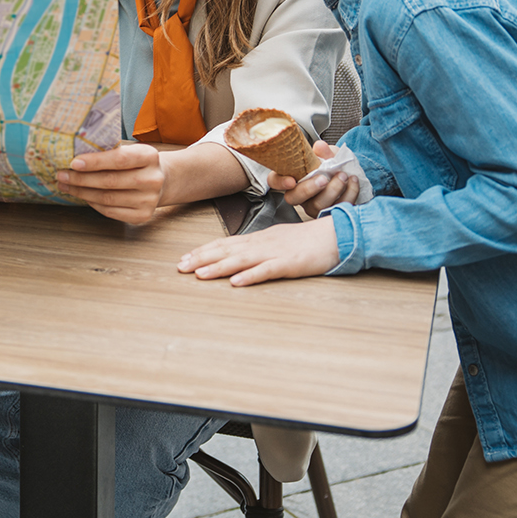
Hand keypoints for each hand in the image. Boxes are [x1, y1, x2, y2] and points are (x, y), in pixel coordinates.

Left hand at [55, 143, 164, 223]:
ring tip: (66, 186)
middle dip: (81, 179)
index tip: (73, 163)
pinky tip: (83, 196)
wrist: (161, 179)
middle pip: (110, 181)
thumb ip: (109, 151)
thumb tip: (74, 156)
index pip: (119, 159)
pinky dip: (93, 203)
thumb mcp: (130, 150)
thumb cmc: (137, 162)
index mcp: (149, 156)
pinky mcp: (142, 216)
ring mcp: (149, 200)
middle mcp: (152, 179)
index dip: (95, 162)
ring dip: (82, 192)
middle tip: (61, 175)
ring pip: (107, 198)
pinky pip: (110, 211)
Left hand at [177, 218, 339, 285]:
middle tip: (180, 267)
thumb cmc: (307, 240)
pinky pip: (268, 270)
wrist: (336, 235)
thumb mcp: (277, 241)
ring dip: (219, 267)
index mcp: (258, 239)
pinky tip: (237, 282)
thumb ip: (258, 248)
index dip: (204, 251)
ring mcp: (275, 253)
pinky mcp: (290, 264)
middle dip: (202, 259)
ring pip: (242, 260)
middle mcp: (262, 244)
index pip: (225, 244)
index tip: (185, 259)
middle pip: (227, 250)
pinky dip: (251, 276)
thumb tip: (237, 256)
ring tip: (200, 275)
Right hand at [267, 141, 363, 217]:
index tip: (291, 180)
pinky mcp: (330, 213)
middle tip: (324, 178)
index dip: (280, 182)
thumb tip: (320, 147)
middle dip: (309, 189)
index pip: (275, 181)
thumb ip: (323, 152)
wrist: (350, 175)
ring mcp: (314, 206)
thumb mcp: (328, 154)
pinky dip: (348, 194)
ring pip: (317, 206)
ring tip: (343, 176)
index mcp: (291, 177)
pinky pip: (337, 209)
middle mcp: (299, 194)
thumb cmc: (333, 164)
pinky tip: (353, 181)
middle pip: (294, 198)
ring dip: (332, 191)